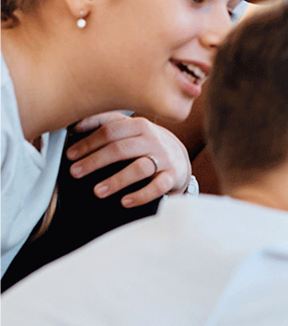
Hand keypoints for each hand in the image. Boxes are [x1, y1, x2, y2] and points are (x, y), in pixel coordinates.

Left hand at [68, 114, 191, 207]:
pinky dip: (141, 195)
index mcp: (139, 125)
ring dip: (116, 180)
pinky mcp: (173, 176)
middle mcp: (153, 140)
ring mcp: (165, 158)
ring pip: (139, 168)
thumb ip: (107, 123)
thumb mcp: (130, 129)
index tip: (70, 155)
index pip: (110, 130)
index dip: (88, 143)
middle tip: (75, 172)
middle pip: (121, 148)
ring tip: (98, 192)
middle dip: (95, 161)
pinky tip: (125, 202)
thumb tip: (75, 125)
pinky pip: (158, 187)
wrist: (180, 159)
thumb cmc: (146, 144)